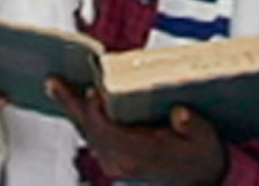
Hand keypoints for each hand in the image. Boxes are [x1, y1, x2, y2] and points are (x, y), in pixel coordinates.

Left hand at [46, 77, 226, 185]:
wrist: (202, 179)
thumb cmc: (201, 154)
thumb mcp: (204, 138)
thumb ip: (192, 126)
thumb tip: (180, 114)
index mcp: (140, 156)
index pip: (109, 134)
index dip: (98, 113)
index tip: (94, 91)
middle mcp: (121, 161)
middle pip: (89, 130)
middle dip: (72, 104)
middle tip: (54, 82)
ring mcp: (114, 160)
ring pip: (87, 131)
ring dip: (73, 107)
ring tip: (56, 85)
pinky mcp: (113, 155)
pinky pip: (92, 133)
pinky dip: (83, 114)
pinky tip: (76, 99)